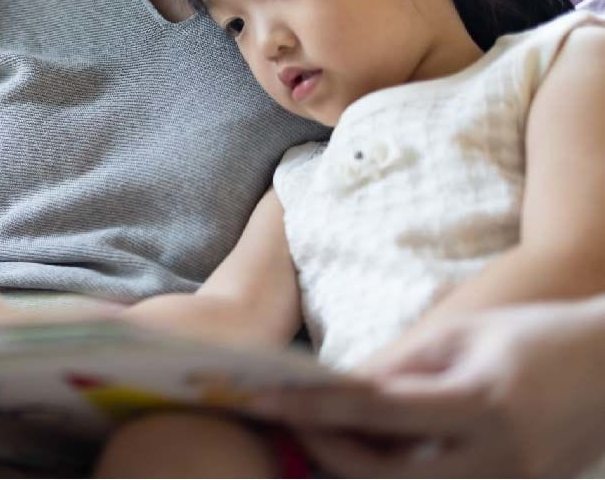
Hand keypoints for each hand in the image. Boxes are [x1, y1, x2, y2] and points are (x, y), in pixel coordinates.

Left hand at [245, 301, 604, 476]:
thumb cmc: (537, 336)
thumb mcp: (463, 335)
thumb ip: (401, 367)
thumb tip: (337, 389)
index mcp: (482, 405)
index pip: (377, 414)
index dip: (313, 409)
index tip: (263, 397)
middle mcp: (498, 460)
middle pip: (386, 478)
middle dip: (326, 453)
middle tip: (284, 422)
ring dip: (358, 472)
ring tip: (316, 437)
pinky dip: (397, 476)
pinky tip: (368, 452)